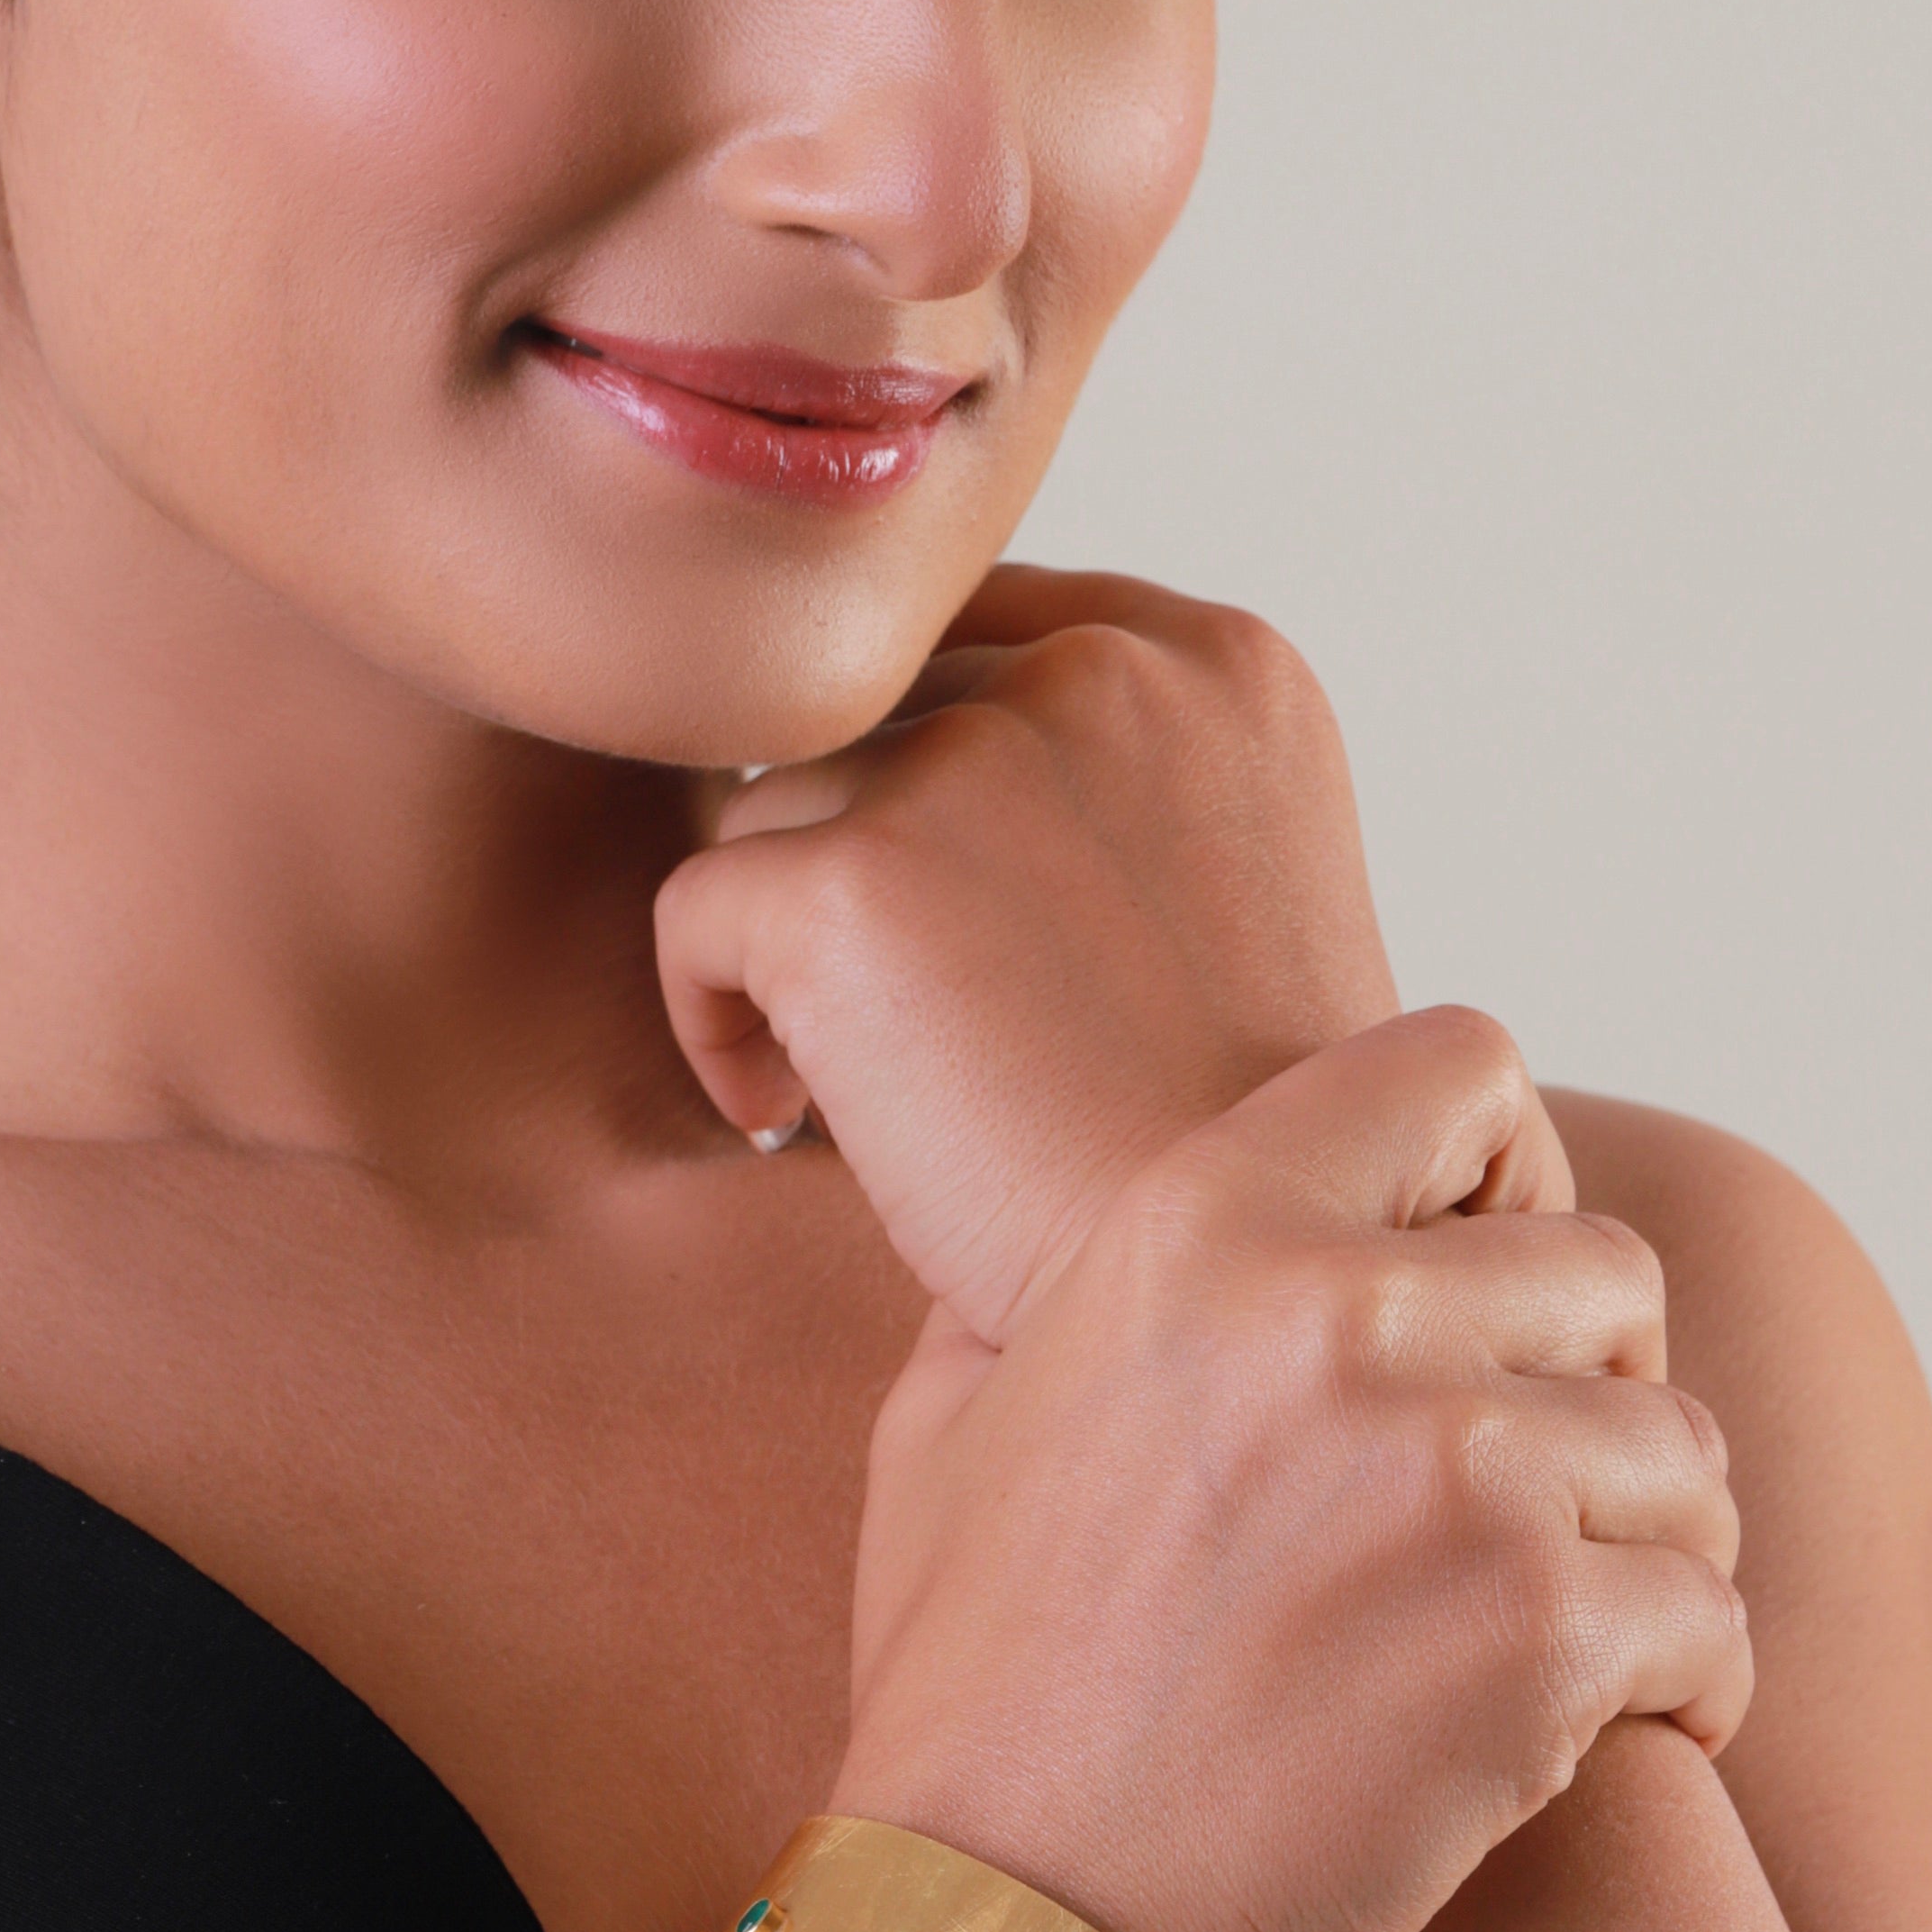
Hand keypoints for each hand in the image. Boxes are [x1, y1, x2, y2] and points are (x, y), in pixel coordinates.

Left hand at [656, 570, 1410, 1340]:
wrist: (1236, 1292)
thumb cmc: (1233, 1138)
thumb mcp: (1228, 889)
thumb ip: (1103, 781)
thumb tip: (898, 746)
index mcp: (1214, 662)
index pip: (983, 638)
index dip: (931, 777)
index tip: (947, 918)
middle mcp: (1097, 673)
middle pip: (873, 717)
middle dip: (870, 861)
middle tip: (920, 1026)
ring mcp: (968, 763)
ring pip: (776, 807)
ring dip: (796, 943)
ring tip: (879, 1085)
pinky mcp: (846, 880)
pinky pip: (696, 912)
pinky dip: (715, 1020)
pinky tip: (791, 1120)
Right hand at [828, 1010, 1749, 1931]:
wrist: (1002, 1926)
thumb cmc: (974, 1684)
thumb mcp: (949, 1421)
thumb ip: (1054, 1283)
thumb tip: (1107, 1213)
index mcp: (1198, 1223)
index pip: (1465, 1066)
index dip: (1502, 1165)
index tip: (1481, 1276)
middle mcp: (1337, 1312)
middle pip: (1607, 1266)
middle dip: (1588, 1384)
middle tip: (1531, 1495)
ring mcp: (1457, 1471)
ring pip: (1681, 1449)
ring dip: (1647, 1541)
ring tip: (1569, 1627)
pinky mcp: (1544, 1636)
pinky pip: (1714, 1616)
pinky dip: (1689, 1685)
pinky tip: (1621, 1732)